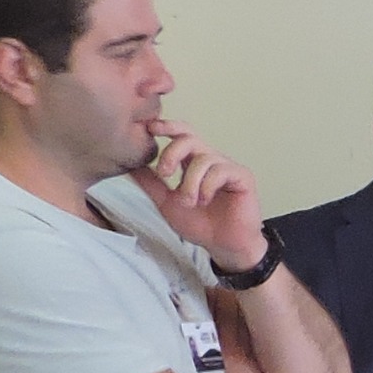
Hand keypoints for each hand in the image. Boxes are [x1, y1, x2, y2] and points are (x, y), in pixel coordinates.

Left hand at [142, 121, 266, 270]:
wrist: (224, 246)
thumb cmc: (201, 224)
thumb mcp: (166, 202)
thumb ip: (151, 184)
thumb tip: (130, 166)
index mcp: (192, 163)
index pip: (181, 134)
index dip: (167, 126)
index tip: (149, 128)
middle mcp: (210, 160)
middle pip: (189, 138)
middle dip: (172, 153)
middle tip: (164, 174)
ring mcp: (227, 167)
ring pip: (202, 159)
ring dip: (190, 182)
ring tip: (190, 202)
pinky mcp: (242, 177)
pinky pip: (220, 171)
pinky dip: (206, 187)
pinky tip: (205, 200)